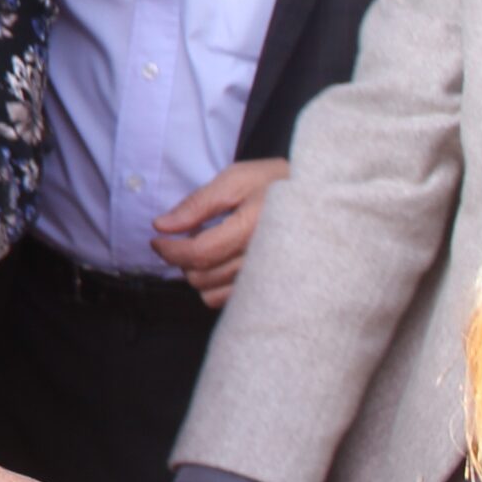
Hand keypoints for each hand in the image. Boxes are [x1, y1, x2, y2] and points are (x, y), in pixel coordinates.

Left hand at [151, 158, 288, 306]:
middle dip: (182, 259)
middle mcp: (265, 260)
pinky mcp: (274, 289)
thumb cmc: (277, 184)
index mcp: (254, 229)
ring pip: (213, 294)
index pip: (200, 253)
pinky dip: (217, 286)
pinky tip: (222, 262)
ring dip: (198, 273)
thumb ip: (198, 204)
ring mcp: (271, 279)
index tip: (157, 239)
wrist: (323, 199)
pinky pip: (232, 301)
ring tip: (207, 247)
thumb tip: (161, 225)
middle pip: (203, 276)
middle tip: (188, 236)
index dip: (170, 249)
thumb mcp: (236, 180)